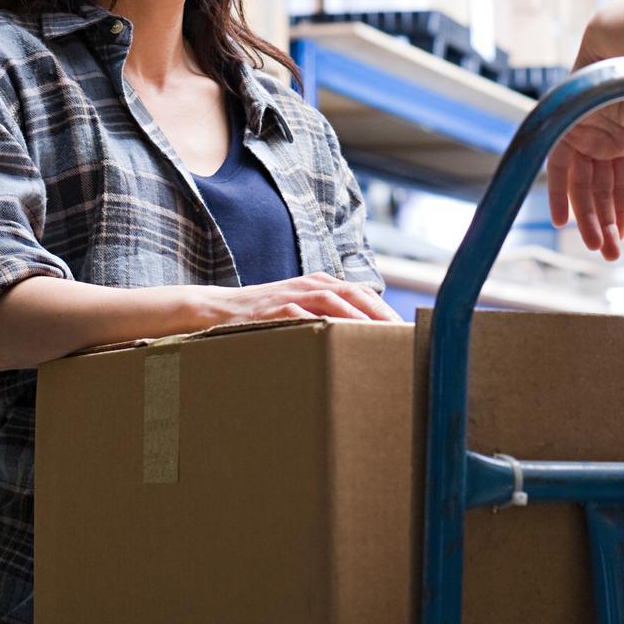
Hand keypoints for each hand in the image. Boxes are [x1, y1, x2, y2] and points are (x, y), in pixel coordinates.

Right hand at [204, 272, 402, 325]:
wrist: (220, 308)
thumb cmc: (265, 313)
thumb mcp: (299, 307)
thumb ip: (326, 315)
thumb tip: (360, 339)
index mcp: (320, 283)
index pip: (360, 292)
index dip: (384, 309)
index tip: (404, 329)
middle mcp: (310, 285)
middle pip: (354, 294)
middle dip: (379, 314)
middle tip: (400, 336)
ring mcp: (291, 295)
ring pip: (333, 301)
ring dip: (358, 318)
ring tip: (378, 337)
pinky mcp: (274, 310)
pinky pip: (302, 315)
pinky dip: (322, 324)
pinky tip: (337, 340)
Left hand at [546, 28, 623, 261]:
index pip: (618, 186)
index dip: (618, 212)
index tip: (619, 238)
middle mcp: (599, 141)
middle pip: (597, 190)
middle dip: (601, 222)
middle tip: (607, 254)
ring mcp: (582, 135)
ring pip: (580, 185)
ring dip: (585, 215)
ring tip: (593, 246)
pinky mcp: (566, 127)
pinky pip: (558, 166)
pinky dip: (560, 192)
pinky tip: (563, 220)